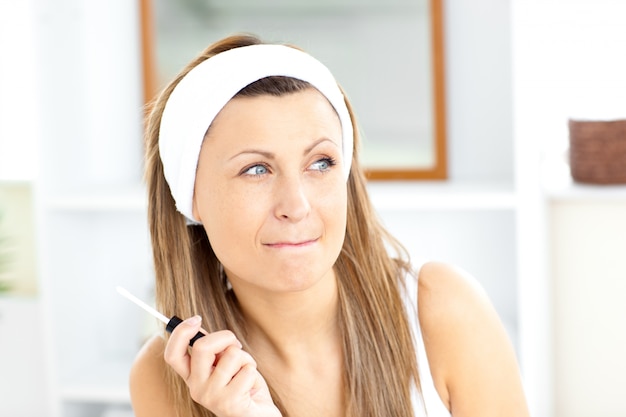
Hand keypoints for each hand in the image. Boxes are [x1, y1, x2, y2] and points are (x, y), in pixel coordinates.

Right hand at [164, 315, 281, 416]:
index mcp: (191, 377)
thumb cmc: (242, 385)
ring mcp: (211, 397)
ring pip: (231, 355)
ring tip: (244, 371)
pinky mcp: (229, 403)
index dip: (180, 332)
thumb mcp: (223, 363)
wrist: (256, 414)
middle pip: (202, 347)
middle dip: (225, 337)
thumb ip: (212, 349)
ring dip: (245, 358)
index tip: (196, 319)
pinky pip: (247, 369)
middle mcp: (196, 388)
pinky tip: (250, 385)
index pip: (172, 355)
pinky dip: (253, 370)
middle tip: (235, 344)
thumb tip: (197, 325)